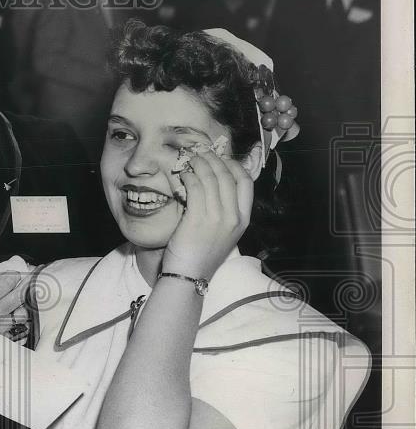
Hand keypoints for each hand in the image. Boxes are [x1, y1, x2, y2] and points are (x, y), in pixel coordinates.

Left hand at [163, 148, 253, 280]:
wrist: (189, 275)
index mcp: (243, 220)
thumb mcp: (222, 233)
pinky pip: (195, 187)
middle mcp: (233, 217)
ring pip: (210, 179)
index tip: (222, 158)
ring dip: (199, 164)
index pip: (246, 183)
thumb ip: (224, 211)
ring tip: (190, 159)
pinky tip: (183, 174)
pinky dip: (189, 176)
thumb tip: (213, 187)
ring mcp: (216, 217)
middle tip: (202, 152)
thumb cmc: (201, 255)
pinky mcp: (197, 218)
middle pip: (227, 176)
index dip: (234, 165)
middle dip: (214, 160)